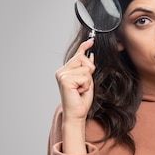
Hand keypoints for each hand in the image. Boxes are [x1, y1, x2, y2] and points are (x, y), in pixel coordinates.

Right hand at [54, 40, 94, 154]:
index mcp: (65, 71)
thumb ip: (87, 69)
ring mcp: (62, 75)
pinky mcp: (65, 80)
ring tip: (81, 90)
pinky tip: (79, 92)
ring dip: (88, 81)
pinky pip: (85, 76)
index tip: (92, 40)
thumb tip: (90, 55)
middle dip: (89, 71)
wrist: (76, 114)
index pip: (77, 55)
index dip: (84, 47)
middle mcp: (62, 71)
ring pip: (85, 69)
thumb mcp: (87, 81)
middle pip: (83, 59)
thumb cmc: (81, 100)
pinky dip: (86, 85)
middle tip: (84, 85)